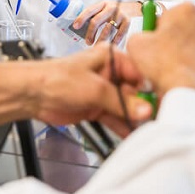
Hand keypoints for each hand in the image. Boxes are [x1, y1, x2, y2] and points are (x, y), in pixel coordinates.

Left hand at [33, 44, 152, 135]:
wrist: (32, 95)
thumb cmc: (58, 80)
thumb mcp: (95, 89)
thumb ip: (122, 102)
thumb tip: (145, 110)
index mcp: (111, 58)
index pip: (139, 72)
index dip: (150, 88)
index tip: (162, 103)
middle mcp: (109, 73)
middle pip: (134, 92)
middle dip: (143, 107)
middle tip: (156, 121)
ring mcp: (103, 92)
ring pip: (125, 107)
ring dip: (134, 119)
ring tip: (148, 131)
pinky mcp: (96, 107)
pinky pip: (115, 118)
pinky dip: (122, 126)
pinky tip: (133, 135)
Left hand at [72, 0, 140, 45]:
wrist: (135, 8)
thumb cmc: (116, 12)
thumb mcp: (105, 9)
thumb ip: (96, 16)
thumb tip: (81, 28)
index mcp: (103, 4)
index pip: (89, 10)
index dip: (81, 18)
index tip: (75, 26)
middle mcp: (111, 8)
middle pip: (96, 20)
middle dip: (90, 33)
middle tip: (87, 41)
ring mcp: (120, 14)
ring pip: (107, 29)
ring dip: (100, 39)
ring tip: (96, 46)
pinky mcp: (128, 21)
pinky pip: (119, 34)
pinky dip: (114, 40)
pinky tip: (110, 45)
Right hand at [125, 3, 194, 106]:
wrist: (193, 94)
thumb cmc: (169, 68)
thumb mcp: (136, 46)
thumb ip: (137, 36)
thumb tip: (141, 41)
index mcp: (185, 9)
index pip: (163, 16)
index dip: (154, 33)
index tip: (152, 44)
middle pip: (180, 28)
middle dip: (170, 41)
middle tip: (160, 58)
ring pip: (192, 43)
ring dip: (182, 53)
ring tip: (171, 69)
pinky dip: (193, 64)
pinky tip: (184, 75)